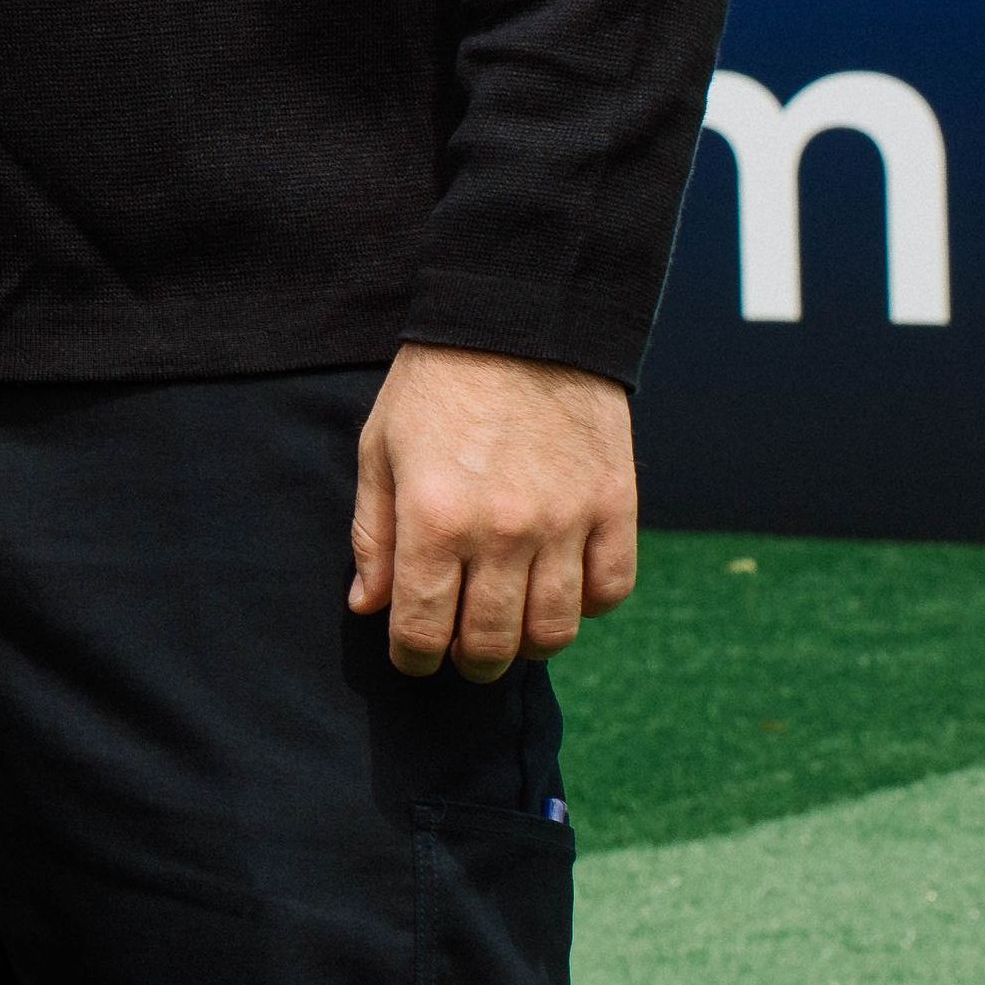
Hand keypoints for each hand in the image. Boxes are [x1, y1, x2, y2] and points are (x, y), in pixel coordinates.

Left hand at [350, 343, 638, 680]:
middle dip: (470, 663)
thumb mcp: (380, 448)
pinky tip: (563, 587)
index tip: (413, 656)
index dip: (413, 656)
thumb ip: (374, 534)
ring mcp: (565, 523)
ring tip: (512, 629)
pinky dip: (588, 604)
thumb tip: (368, 606)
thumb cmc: (437, 385)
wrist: (521, 322)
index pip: (423, 627)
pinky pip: (610, 591)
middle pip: (492, 643)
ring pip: (554, 631)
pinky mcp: (615, 507)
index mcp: (434, 519)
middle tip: (464, 653)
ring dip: (528, 645)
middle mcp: (501, 532)